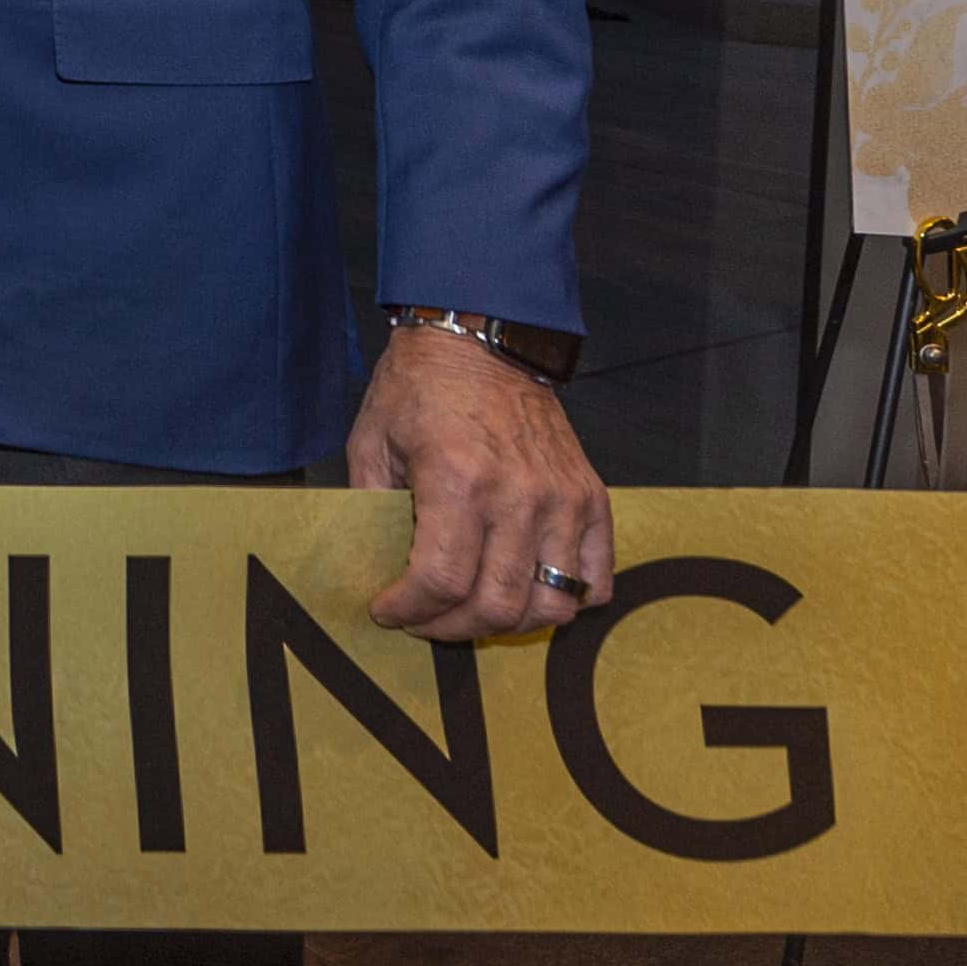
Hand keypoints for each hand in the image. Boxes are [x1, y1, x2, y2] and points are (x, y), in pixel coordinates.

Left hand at [347, 323, 614, 638]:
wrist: (482, 338)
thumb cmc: (419, 388)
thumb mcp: (371, 442)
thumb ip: (372, 509)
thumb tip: (374, 569)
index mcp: (458, 481)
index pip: (441, 581)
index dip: (409, 610)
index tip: (388, 611)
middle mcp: (519, 497)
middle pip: (497, 605)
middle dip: (450, 627)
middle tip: (423, 619)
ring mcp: (564, 500)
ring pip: (551, 603)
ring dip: (506, 622)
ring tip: (470, 609)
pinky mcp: (591, 497)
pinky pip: (595, 578)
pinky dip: (565, 598)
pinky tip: (526, 589)